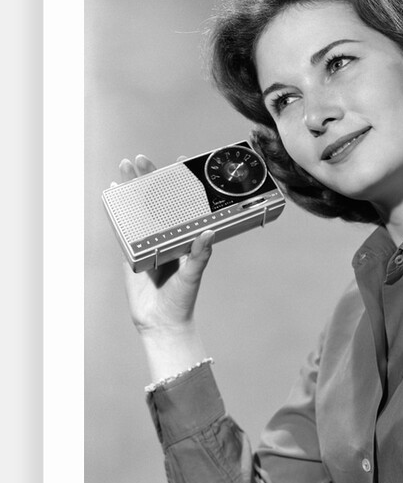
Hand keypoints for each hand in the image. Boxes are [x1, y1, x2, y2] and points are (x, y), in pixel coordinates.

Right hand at [114, 154, 215, 336]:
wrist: (160, 323)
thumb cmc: (182, 299)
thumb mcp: (193, 275)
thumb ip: (200, 255)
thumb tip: (209, 232)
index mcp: (185, 236)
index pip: (186, 203)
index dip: (182, 182)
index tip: (181, 162)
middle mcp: (167, 234)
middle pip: (157, 199)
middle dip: (149, 178)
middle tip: (142, 159)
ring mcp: (148, 241)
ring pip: (139, 208)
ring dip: (131, 187)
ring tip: (125, 167)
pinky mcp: (131, 252)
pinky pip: (123, 227)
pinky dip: (118, 210)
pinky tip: (113, 193)